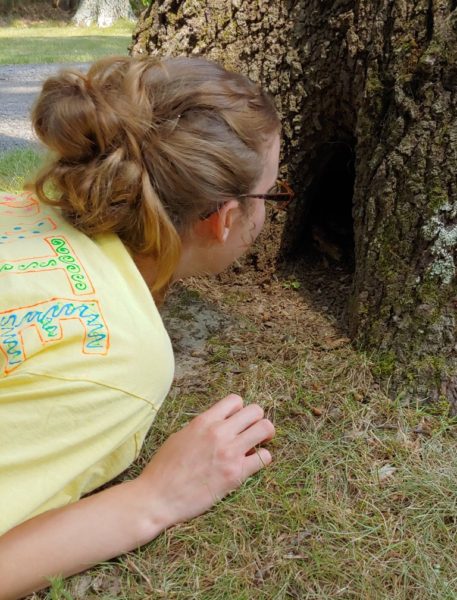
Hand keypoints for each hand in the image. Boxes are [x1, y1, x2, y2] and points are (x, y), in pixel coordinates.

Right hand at [136, 394, 274, 528]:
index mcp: (204, 421)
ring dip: (265, 436)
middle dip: (257, 420)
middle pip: (256, 411)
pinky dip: (262, 458)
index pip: (235, 400)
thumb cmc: (164, 468)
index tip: (236, 422)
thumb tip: (220, 425)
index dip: (239, 410)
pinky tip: (251, 464)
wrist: (158, 498)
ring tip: (257, 444)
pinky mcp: (236, 474)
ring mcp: (229, 452)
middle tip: (252, 432)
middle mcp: (219, 432)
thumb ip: (202, 427)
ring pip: (265, 429)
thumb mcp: (180, 436)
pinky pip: (264, 457)